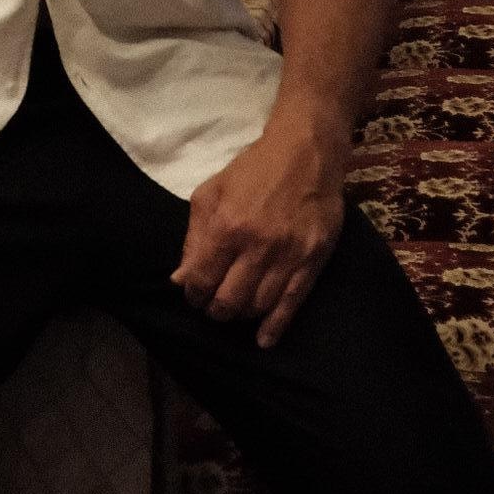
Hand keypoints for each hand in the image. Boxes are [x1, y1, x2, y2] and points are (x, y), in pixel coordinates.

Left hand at [174, 117, 346, 347]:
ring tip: (235, 309)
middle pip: (228, 301)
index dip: (193, 294)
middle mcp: (257, 246)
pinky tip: (264, 340)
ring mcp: (287, 256)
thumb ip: (193, 237)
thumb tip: (180, 279)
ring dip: (241, 315)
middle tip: (213, 306)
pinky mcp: (312, 261)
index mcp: (226, 227)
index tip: (194, 295)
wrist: (305, 153)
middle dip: (215, 310)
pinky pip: (292, 303)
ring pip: (258, 306)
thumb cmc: (253, 170)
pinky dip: (275, 327)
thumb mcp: (211, 192)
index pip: (201, 280)